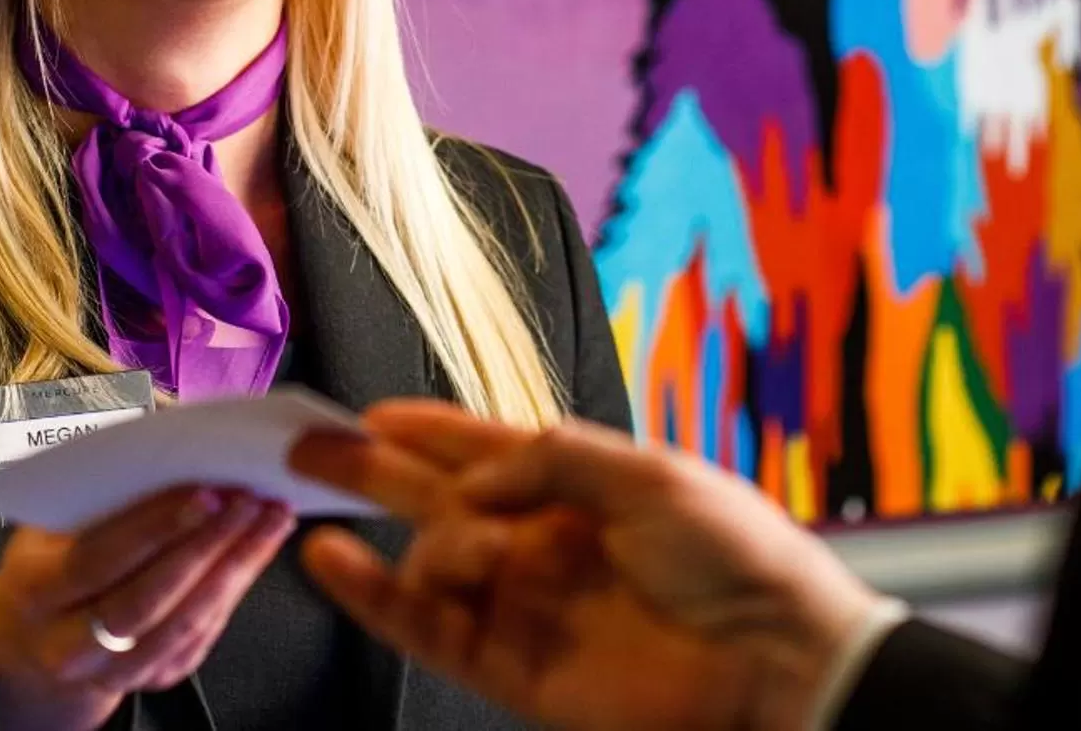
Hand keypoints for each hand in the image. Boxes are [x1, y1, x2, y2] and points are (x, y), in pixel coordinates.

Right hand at [0, 483, 295, 730]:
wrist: (38, 639)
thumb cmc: (51, 561)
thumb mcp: (51, 524)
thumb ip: (98, 492)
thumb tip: (168, 440)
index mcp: (35, 591)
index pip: (96, 561)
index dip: (154, 528)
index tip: (205, 492)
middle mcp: (69, 644)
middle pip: (146, 600)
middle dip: (205, 546)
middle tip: (248, 498)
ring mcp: (113, 670)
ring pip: (184, 624)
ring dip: (236, 565)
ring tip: (270, 515)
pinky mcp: (154, 677)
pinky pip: (203, 634)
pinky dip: (237, 585)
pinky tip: (261, 545)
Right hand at [288, 403, 883, 730]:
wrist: (775, 659)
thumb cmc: (732, 554)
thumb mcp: (648, 474)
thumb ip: (550, 460)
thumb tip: (468, 478)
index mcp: (578, 485)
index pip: (483, 446)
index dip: (425, 428)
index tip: (365, 412)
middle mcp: (542, 540)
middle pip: (437, 496)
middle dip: (371, 469)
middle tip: (305, 444)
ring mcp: (525, 603)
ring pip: (431, 560)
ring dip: (405, 538)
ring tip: (401, 531)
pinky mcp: (513, 666)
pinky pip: (428, 630)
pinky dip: (375, 597)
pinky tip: (334, 563)